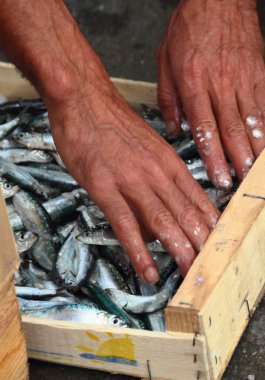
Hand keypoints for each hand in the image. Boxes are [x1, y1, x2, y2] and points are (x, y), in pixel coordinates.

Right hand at [46, 72, 218, 281]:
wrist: (85, 100)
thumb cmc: (114, 124)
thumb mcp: (147, 146)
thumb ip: (158, 177)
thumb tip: (160, 210)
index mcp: (169, 162)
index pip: (198, 200)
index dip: (210, 226)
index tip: (218, 246)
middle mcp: (156, 172)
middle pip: (186, 214)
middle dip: (201, 245)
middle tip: (210, 268)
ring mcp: (131, 180)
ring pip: (163, 221)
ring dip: (178, 251)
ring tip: (189, 273)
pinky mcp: (105, 187)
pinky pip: (126, 224)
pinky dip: (138, 250)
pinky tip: (147, 269)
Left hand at [157, 0, 264, 186]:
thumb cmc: (189, 28)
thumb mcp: (164, 61)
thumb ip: (168, 99)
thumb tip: (173, 129)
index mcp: (193, 84)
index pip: (204, 128)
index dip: (212, 156)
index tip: (218, 176)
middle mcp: (220, 85)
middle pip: (231, 130)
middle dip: (236, 161)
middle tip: (240, 184)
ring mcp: (243, 79)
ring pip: (251, 121)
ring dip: (255, 150)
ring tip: (256, 172)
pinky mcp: (259, 73)